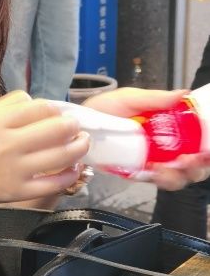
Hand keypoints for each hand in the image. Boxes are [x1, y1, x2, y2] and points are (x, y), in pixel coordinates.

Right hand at [0, 91, 90, 215]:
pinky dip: (70, 174)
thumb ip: (8, 105)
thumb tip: (39, 103)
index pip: (39, 107)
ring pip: (61, 155)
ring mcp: (13, 170)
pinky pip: (53, 183)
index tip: (59, 114)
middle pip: (56, 129)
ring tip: (82, 143)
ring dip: (79, 147)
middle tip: (77, 127)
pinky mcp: (17, 192)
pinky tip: (74, 168)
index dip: (56, 109)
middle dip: (73, 126)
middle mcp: (6, 144)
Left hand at [84, 87, 209, 190]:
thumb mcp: (128, 99)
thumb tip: (182, 94)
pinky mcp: (137, 173)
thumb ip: (154, 98)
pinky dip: (159, 179)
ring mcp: (153, 161)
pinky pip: (155, 182)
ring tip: (166, 168)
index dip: (206, 149)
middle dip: (197, 167)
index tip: (206, 150)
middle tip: (188, 161)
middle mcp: (165, 147)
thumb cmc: (104, 109)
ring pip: (178, 178)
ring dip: (178, 175)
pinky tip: (154, 172)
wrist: (78, 125)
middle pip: (193, 165)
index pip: (197, 141)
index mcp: (168, 127)